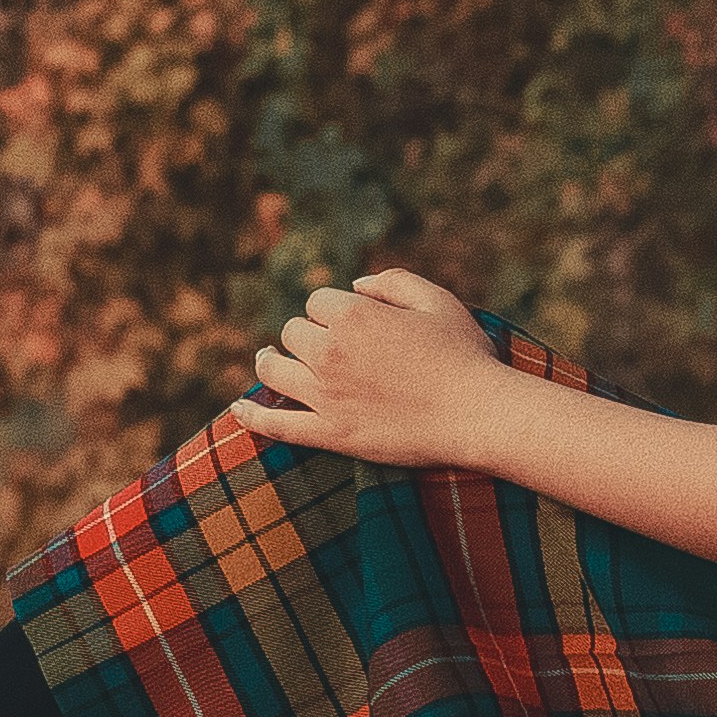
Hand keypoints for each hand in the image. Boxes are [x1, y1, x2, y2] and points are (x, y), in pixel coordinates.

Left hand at [232, 267, 502, 465]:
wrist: (478, 414)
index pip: (318, 302)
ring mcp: (325, 396)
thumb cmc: (464, 355)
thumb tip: (353, 284)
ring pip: (274, 371)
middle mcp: (329, 353)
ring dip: (269, 362)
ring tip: (268, 360)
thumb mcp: (436, 300)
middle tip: (327, 345)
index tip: (352, 321)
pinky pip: (277, 425)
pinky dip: (253, 416)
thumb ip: (391, 281)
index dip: (333, 309)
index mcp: (352, 315)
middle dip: (308, 334)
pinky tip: (239, 410)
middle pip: (294, 333)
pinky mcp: (330, 435)